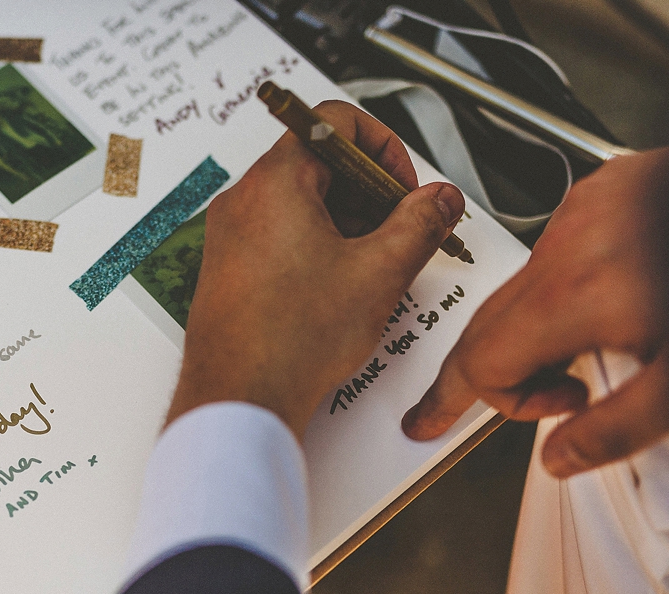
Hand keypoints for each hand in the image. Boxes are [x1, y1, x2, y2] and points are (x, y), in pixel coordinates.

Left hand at [166, 100, 464, 439]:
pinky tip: (338, 289)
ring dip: (344, 222)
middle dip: (369, 192)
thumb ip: (419, 224)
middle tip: (398, 230)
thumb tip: (440, 199)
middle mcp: (244, 200)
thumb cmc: (292, 338)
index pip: (334, 121)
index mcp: (276, 181)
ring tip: (372, 267)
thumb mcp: (378, 273)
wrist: (239, 396)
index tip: (403, 188)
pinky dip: (315, 247)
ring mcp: (230, 235)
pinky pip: (278, 236)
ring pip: (299, 203)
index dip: (383, 148)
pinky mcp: (228, 269)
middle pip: (318, 162)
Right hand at [401, 147, 668, 476]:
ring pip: (520, 285)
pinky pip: (556, 247)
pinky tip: (605, 298)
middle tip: (444, 406)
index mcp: (571, 298)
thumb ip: (616, 427)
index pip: (480, 361)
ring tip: (582, 351)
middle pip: (486, 323)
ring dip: (531, 327)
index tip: (512, 418)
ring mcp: (580, 212)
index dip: (494, 401)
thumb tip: (560, 457)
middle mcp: (564, 247)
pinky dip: (560, 283)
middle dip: (478, 372)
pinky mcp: (602, 191)